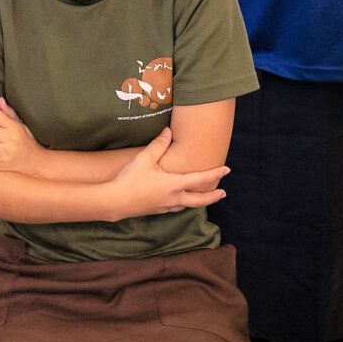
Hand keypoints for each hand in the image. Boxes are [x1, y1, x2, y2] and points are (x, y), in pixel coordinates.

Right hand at [109, 130, 228, 217]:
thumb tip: (169, 131)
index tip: (227, 170)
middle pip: (200, 200)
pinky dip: (184, 204)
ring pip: (188, 205)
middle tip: (223, 193)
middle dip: (213, 196)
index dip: (216, 174)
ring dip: (199, 201)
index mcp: (175, 184)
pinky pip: (176, 208)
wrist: (115, 202)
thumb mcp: (145, 159)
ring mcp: (166, 206)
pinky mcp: (157, 210)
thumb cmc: (131, 179)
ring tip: (203, 197)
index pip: (201, 179)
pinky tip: (180, 201)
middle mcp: (174, 197)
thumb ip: (159, 144)